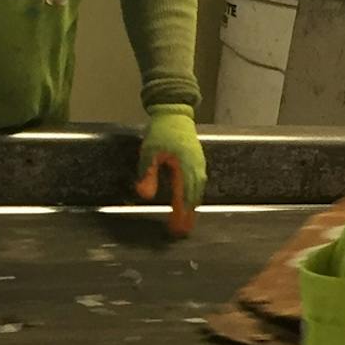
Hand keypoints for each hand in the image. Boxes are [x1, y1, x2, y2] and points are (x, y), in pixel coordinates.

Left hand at [136, 107, 204, 238]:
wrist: (175, 112)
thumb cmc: (161, 131)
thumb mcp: (149, 153)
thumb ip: (147, 174)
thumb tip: (145, 196)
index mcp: (185, 168)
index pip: (184, 198)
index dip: (181, 215)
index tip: (176, 230)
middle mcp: (196, 168)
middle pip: (194, 197)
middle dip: (188, 215)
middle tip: (181, 232)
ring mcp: (199, 164)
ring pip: (198, 190)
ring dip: (192, 206)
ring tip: (186, 220)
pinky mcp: (198, 160)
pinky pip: (198, 183)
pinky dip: (194, 195)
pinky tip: (188, 200)